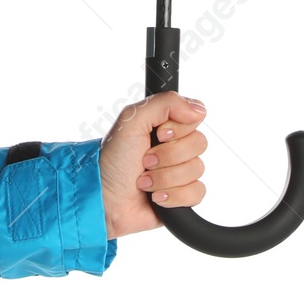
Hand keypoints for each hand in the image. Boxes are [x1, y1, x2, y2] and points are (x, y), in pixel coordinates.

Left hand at [99, 92, 206, 237]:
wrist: (104, 200)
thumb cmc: (112, 160)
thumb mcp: (132, 120)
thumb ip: (165, 102)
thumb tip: (198, 110)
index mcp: (166, 125)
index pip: (195, 117)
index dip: (178, 129)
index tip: (159, 135)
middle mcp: (175, 146)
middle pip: (199, 143)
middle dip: (168, 155)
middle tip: (145, 161)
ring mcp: (180, 172)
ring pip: (197, 169)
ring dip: (165, 177)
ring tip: (144, 181)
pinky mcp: (182, 196)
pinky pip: (197, 192)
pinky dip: (173, 196)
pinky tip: (155, 196)